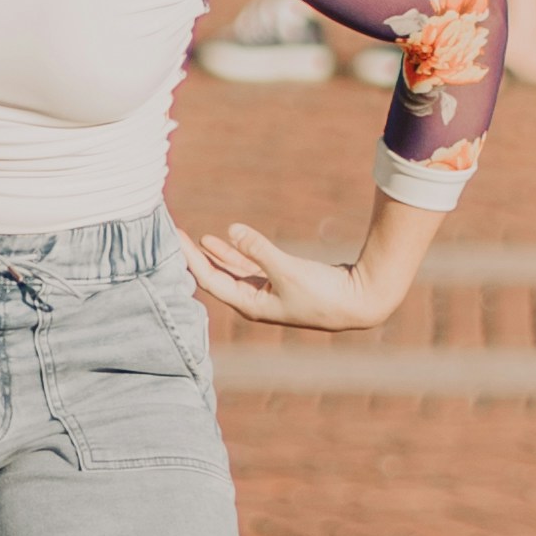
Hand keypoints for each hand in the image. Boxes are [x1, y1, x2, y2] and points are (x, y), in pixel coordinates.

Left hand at [182, 218, 410, 333]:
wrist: (359, 302)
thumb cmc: (324, 293)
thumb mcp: (287, 269)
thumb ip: (258, 249)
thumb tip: (231, 230)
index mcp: (249, 305)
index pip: (209, 280)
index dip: (191, 259)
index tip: (176, 238)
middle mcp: (254, 303)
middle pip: (216, 278)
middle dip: (197, 258)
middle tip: (177, 237)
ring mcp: (268, 295)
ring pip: (234, 274)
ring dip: (218, 256)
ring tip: (200, 239)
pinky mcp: (282, 285)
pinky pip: (252, 269)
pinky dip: (240, 256)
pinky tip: (232, 241)